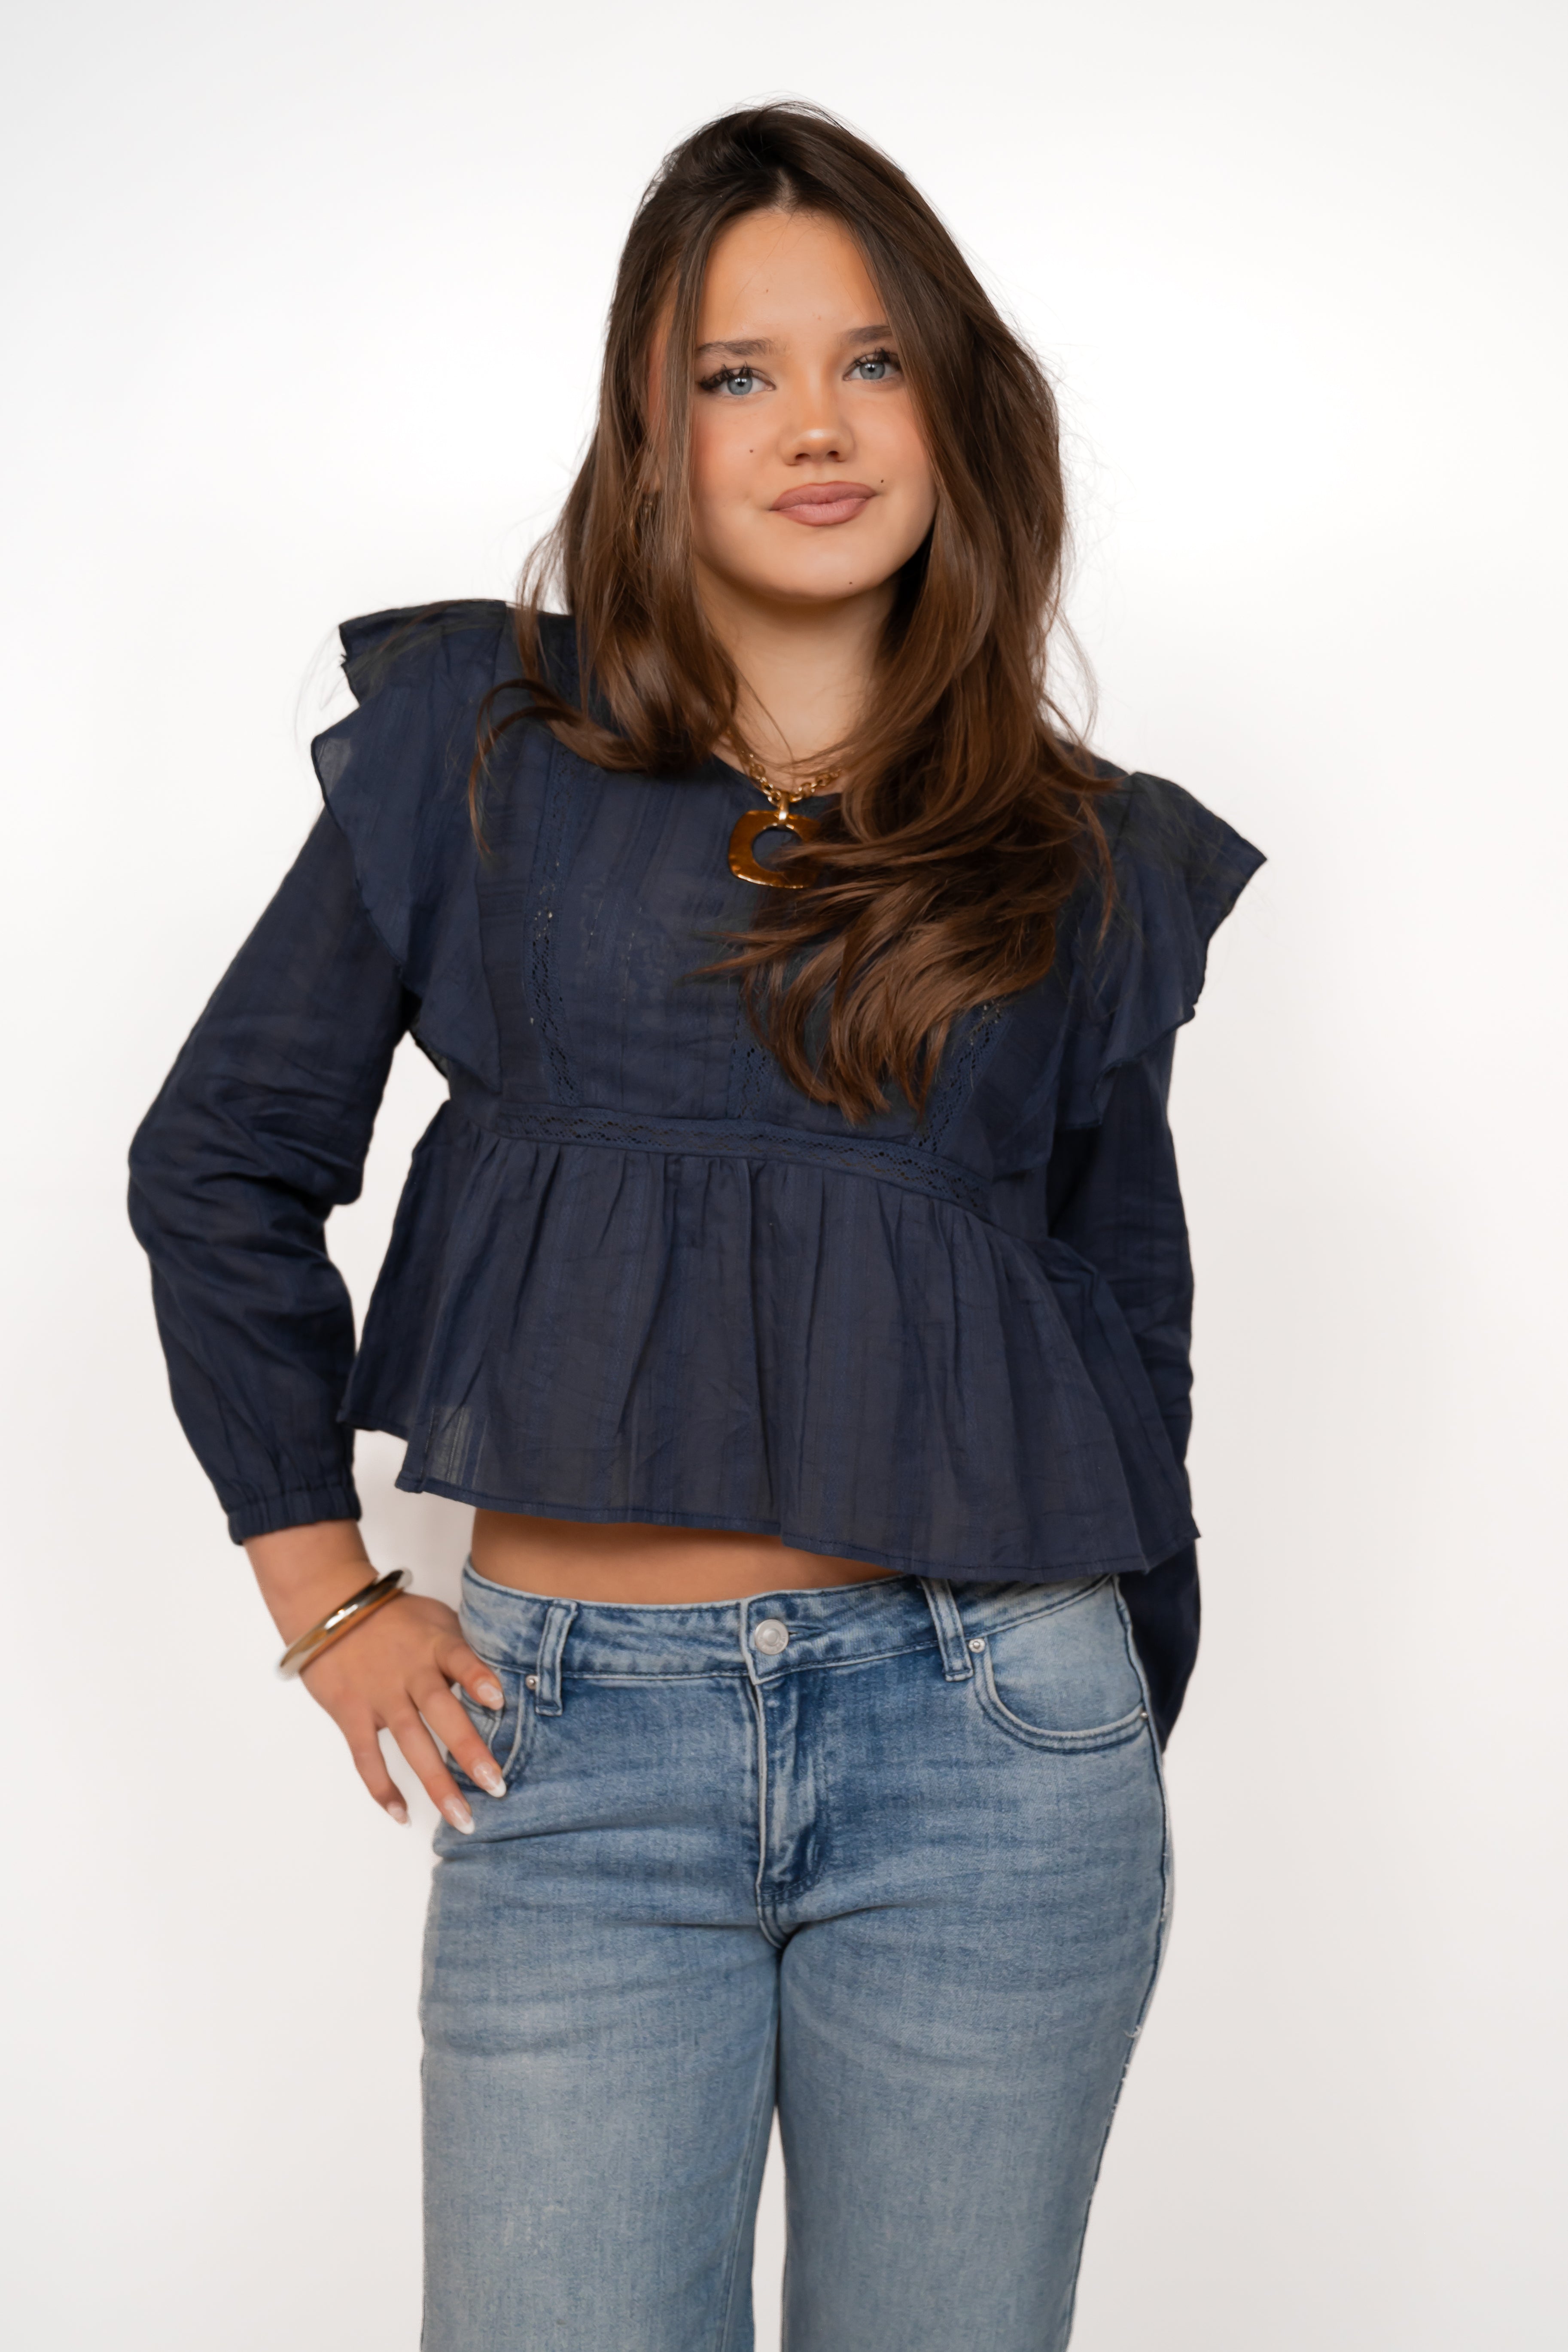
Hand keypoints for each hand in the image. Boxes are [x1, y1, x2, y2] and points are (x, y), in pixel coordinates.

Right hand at [246, 1523, 508, 1832]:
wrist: (328, 1606)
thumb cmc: (394, 1617)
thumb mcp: (435, 1619)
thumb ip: (463, 1649)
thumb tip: (501, 1683)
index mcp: (434, 1644)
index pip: (460, 1658)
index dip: (478, 1677)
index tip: (500, 1700)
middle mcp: (409, 1671)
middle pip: (440, 1711)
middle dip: (468, 1750)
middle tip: (496, 1787)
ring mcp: (379, 1694)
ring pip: (410, 1743)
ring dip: (436, 1783)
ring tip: (462, 1817)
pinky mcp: (350, 1712)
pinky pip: (367, 1756)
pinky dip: (382, 1787)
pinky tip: (402, 1814)